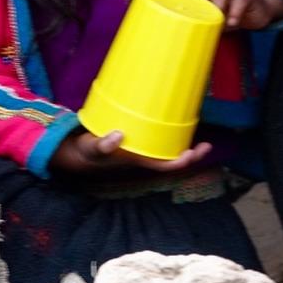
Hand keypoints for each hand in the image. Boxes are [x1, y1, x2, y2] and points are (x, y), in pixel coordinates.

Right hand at [50, 128, 211, 176]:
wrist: (75, 151)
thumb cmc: (86, 152)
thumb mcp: (91, 148)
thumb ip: (102, 145)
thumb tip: (117, 135)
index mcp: (136, 160)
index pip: (163, 165)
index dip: (180, 162)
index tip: (192, 153)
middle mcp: (142, 155)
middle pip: (171, 158)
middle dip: (190, 154)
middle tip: (206, 144)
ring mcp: (140, 148)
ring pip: (167, 148)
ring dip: (183, 142)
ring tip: (197, 128)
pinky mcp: (136, 138)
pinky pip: (158, 137)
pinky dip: (169, 130)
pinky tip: (174, 118)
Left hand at [171, 0, 282, 29]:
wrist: (255, 9)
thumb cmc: (222, 12)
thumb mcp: (205, 14)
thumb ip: (192, 19)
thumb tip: (172, 37)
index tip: (165, 0)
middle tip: (194, 9)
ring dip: (217, 3)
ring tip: (216, 19)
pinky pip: (241, 0)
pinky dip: (235, 11)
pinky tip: (232, 23)